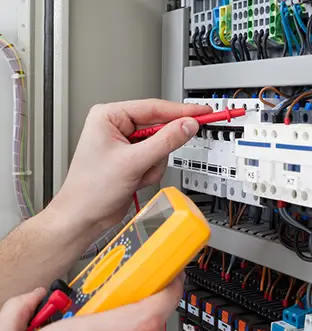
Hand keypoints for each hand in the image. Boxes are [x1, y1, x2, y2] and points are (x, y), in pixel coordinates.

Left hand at [49, 99, 210, 232]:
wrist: (85, 216)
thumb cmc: (91, 189)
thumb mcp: (133, 162)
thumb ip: (165, 141)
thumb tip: (187, 126)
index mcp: (110, 116)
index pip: (153, 108)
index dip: (181, 111)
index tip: (201, 112)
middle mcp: (117, 127)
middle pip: (159, 129)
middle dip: (158, 152)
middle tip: (156, 159)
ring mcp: (126, 145)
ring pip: (161, 148)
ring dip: (153, 166)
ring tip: (136, 176)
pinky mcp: (133, 160)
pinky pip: (156, 161)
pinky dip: (151, 173)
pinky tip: (136, 180)